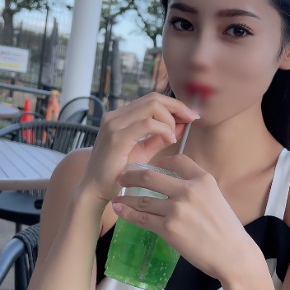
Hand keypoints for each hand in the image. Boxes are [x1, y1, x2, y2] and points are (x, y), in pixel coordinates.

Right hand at [78, 93, 198, 202]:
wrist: (96, 191)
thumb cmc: (118, 173)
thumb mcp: (143, 151)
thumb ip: (160, 137)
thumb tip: (182, 124)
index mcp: (120, 117)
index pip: (151, 100)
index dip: (174, 105)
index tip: (191, 115)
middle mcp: (115, 116)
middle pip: (154, 98)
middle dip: (178, 107)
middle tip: (193, 119)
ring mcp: (114, 124)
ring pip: (152, 106)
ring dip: (170, 119)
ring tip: (174, 137)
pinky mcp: (116, 137)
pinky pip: (147, 124)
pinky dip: (163, 129)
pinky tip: (169, 141)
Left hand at [110, 154, 255, 282]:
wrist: (233, 255)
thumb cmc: (227, 230)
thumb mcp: (216, 198)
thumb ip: (197, 189)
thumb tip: (176, 187)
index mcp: (203, 179)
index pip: (176, 160)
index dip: (159, 161)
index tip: (149, 166)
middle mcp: (188, 190)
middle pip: (150, 176)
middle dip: (131, 175)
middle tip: (122, 177)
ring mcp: (177, 209)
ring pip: (142, 199)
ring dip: (125, 197)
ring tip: (117, 196)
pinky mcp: (169, 228)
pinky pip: (141, 218)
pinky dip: (127, 213)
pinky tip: (119, 210)